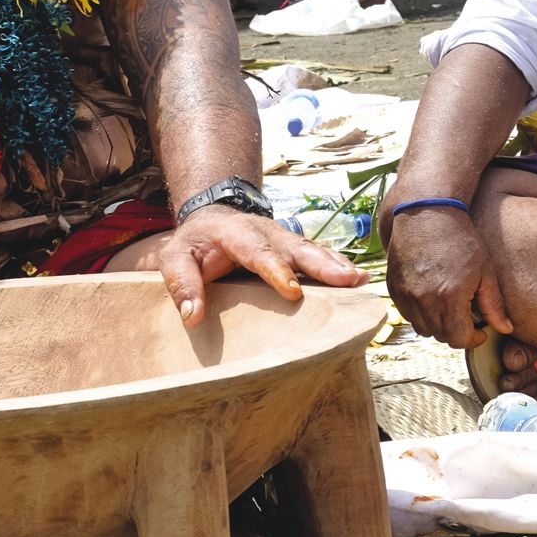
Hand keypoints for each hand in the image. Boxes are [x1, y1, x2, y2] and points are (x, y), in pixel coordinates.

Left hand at [157, 205, 365, 324]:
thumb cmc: (193, 245)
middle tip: (345, 280)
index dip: (276, 271)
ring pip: (313, 251)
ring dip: (336, 266)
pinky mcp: (295, 249)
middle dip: (321, 265)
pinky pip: (320, 256)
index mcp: (237, 233)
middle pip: (296, 248)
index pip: (258, 252)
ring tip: (360, 281)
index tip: (293, 292)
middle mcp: (267, 232)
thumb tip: (192, 317)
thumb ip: (182, 284)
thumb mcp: (174, 258)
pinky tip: (362, 279)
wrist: (211, 218)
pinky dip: (340, 266)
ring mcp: (285, 239)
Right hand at [382, 202, 511, 349]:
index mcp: (449, 297)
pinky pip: (407, 314)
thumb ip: (494, 305)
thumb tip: (505, 329)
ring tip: (449, 307)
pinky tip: (432, 297)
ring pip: (423, 329)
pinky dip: (420, 313)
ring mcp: (405, 295)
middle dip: (457, 332)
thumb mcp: (485, 270)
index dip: (472, 339)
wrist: (426, 214)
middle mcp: (424, 300)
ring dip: (437, 324)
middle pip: (441, 336)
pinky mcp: (393, 289)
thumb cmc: (460, 239)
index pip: (458, 339)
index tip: (480, 330)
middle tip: (467, 317)